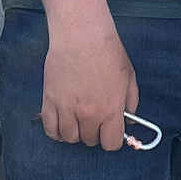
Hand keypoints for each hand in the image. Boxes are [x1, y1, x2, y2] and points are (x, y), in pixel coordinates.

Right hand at [40, 17, 139, 149]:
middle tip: (94, 120)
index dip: (111, 140)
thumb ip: (131, 103)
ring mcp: (67, 110)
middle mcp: (88, 115)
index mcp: (111, 110)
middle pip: (89, 141)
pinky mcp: (49, 101)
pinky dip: (55, 131)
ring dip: (74, 133)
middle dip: (93, 133)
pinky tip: (61, 124)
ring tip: (77, 121)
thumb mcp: (129, 77)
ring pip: (69, 138)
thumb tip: (128, 120)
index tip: (110, 133)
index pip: (111, 144)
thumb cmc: (106, 51)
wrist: (81, 35)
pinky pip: (50, 129)